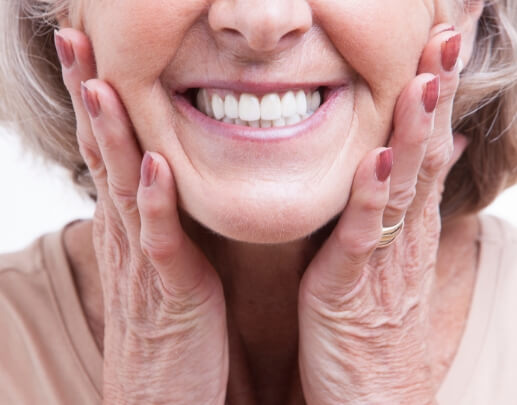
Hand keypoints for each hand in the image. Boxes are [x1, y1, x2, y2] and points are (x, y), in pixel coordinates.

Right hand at [55, 29, 227, 404]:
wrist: (160, 395)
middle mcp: (127, 236)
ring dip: (111, 136)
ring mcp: (144, 263)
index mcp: (129, 226)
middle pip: (102, 155)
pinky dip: (155, 204)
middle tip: (76, 40)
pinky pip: (160, 242)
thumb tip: (160, 176)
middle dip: (89, 96)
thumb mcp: (159, 260)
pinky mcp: (171, 293)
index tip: (91, 51)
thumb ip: (158, 219)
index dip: (96, 100)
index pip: (106, 151)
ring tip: (102, 84)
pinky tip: (153, 166)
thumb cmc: (167, 325)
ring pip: (122, 189)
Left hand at [297, 25, 466, 403]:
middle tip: (444, 39)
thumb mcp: (393, 262)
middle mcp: (401, 238)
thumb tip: (429, 157)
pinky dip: (372, 198)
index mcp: (405, 229)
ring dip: (413, 133)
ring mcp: (381, 263)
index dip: (431, 100)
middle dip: (432, 98)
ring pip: (401, 188)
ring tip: (424, 81)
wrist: (371, 399)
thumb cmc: (374, 327)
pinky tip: (379, 159)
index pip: (423, 151)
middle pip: (421, 157)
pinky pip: (362, 238)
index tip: (437, 49)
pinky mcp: (351, 290)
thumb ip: (403, 210)